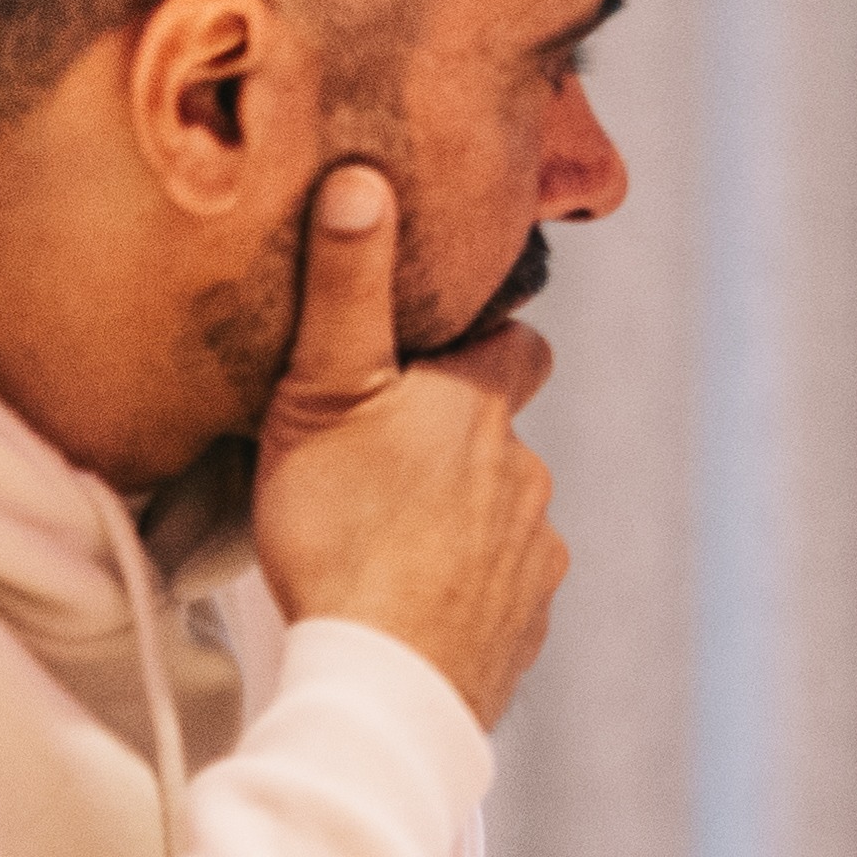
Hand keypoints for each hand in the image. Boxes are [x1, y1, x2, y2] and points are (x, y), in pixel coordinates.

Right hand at [250, 161, 565, 720]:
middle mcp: (525, 472)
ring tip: (388, 542)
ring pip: (505, 515)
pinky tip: (413, 603)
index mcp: (479, 409)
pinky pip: (502, 590)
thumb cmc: (339, 532)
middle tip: (391, 459)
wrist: (381, 677)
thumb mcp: (322, 394)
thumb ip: (344, 288)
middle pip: (503, 438)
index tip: (442, 353)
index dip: (484, 343)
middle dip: (463, 442)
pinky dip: (468, 590)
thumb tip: (366, 178)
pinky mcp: (526, 623)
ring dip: (463, 521)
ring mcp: (534, 553)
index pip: (517, 345)